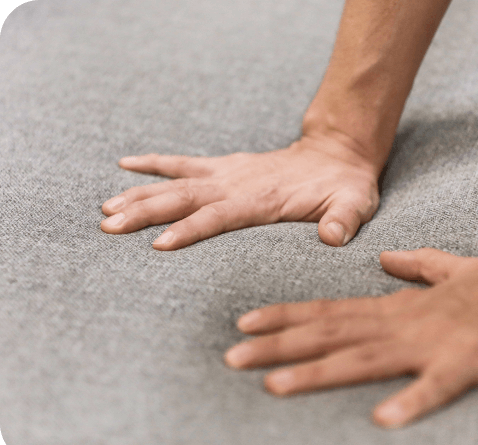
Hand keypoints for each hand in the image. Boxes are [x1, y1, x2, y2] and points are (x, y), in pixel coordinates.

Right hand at [101, 137, 379, 249]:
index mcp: (263, 199)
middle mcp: (238, 183)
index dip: (191, 229)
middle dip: (146, 211)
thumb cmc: (345, 185)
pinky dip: (154, 163)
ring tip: (106, 209)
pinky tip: (125, 164)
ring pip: (176, 182)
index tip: (159, 243)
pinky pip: (183, 163)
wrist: (338, 152)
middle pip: (185, 197)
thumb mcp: (355, 204)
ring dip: (140, 194)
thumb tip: (332, 237)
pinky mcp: (225, 167)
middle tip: (110, 226)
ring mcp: (228, 172)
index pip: (220, 215)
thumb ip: (343, 220)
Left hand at [224, 248, 477, 427]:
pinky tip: (382, 420)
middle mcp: (402, 323)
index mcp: (397, 307)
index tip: (245, 322)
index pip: (329, 309)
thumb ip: (416, 266)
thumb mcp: (452, 271)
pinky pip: (435, 387)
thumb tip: (385, 261)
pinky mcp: (467, 365)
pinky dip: (409, 401)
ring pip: (363, 358)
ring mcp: (431, 344)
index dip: (285, 316)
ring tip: (274, 385)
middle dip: (278, 346)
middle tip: (232, 356)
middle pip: (330, 334)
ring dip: (318, 372)